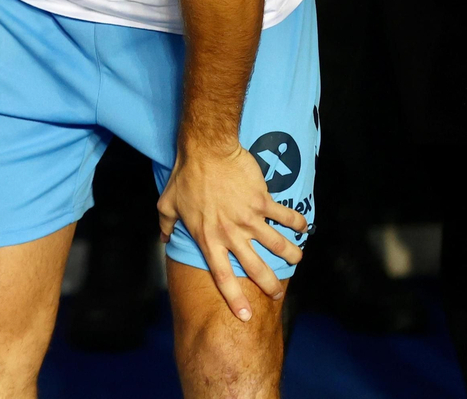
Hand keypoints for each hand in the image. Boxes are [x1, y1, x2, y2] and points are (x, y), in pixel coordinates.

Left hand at [157, 136, 307, 319]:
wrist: (207, 150)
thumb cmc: (186, 175)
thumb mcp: (167, 203)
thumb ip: (166, 224)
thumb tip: (163, 237)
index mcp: (208, 238)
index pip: (223, 277)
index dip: (235, 298)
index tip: (245, 316)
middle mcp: (231, 234)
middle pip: (256, 268)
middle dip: (270, 285)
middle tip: (277, 294)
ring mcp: (249, 218)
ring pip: (277, 245)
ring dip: (291, 254)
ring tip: (297, 259)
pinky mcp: (263, 201)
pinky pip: (285, 216)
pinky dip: (297, 223)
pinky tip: (304, 227)